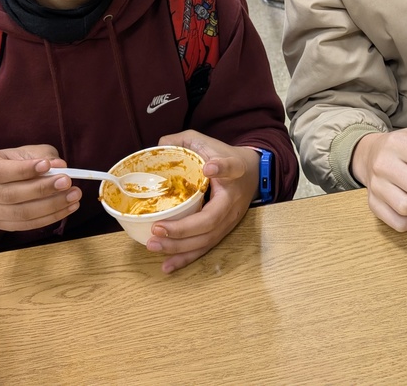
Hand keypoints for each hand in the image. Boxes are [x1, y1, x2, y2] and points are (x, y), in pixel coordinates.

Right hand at [0, 145, 77, 230]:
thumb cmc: (15, 162)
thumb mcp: (27, 152)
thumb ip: (43, 156)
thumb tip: (60, 165)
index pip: (0, 171)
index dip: (24, 170)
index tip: (48, 166)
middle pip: (10, 195)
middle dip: (42, 189)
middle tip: (68, 182)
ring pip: (20, 213)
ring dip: (51, 206)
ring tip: (73, 196)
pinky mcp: (1, 225)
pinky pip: (27, 225)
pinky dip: (50, 217)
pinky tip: (68, 208)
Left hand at [146, 130, 260, 273]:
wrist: (252, 174)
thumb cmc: (226, 157)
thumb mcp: (208, 142)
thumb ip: (185, 140)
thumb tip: (159, 145)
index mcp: (232, 173)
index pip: (231, 169)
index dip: (221, 168)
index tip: (209, 167)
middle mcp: (232, 201)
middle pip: (210, 220)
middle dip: (182, 228)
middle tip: (157, 228)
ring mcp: (228, 221)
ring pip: (205, 240)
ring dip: (178, 247)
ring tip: (153, 245)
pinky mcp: (222, 232)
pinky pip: (204, 248)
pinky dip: (185, 259)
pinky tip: (167, 266)